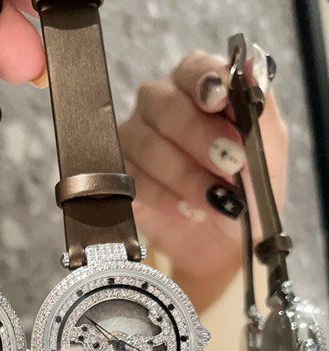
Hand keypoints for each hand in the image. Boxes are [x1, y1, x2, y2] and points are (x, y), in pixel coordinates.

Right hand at [120, 48, 287, 310]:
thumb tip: (254, 67)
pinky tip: (188, 210)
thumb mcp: (268, 151)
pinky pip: (132, 180)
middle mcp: (161, 106)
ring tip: (216, 200)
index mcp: (199, 87)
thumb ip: (260, 110)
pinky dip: (164, 198)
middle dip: (199, 136)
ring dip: (186, 175)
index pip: (193, 68)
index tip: (219, 100)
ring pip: (146, 144)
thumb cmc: (248, 191)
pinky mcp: (120, 179)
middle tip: (230, 162)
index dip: (205, 82)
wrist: (227, 245)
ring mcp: (135, 141)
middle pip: (164, 104)